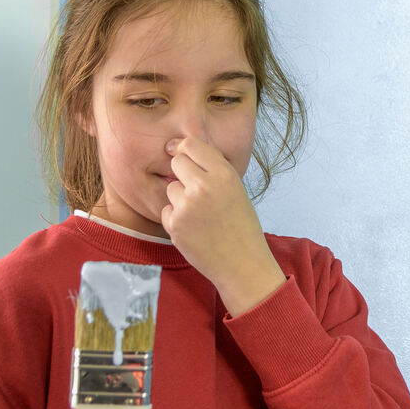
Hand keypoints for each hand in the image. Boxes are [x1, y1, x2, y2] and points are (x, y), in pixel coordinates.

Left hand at [160, 136, 285, 314]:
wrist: (242, 264)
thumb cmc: (241, 226)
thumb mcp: (236, 189)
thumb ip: (214, 170)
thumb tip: (183, 149)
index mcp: (224, 174)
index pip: (191, 144)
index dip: (183, 148)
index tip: (178, 152)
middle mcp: (205, 185)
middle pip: (177, 162)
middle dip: (181, 172)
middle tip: (194, 190)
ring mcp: (187, 205)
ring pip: (171, 187)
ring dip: (179, 198)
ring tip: (200, 216)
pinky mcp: (175, 223)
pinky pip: (167, 210)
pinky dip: (175, 218)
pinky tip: (193, 229)